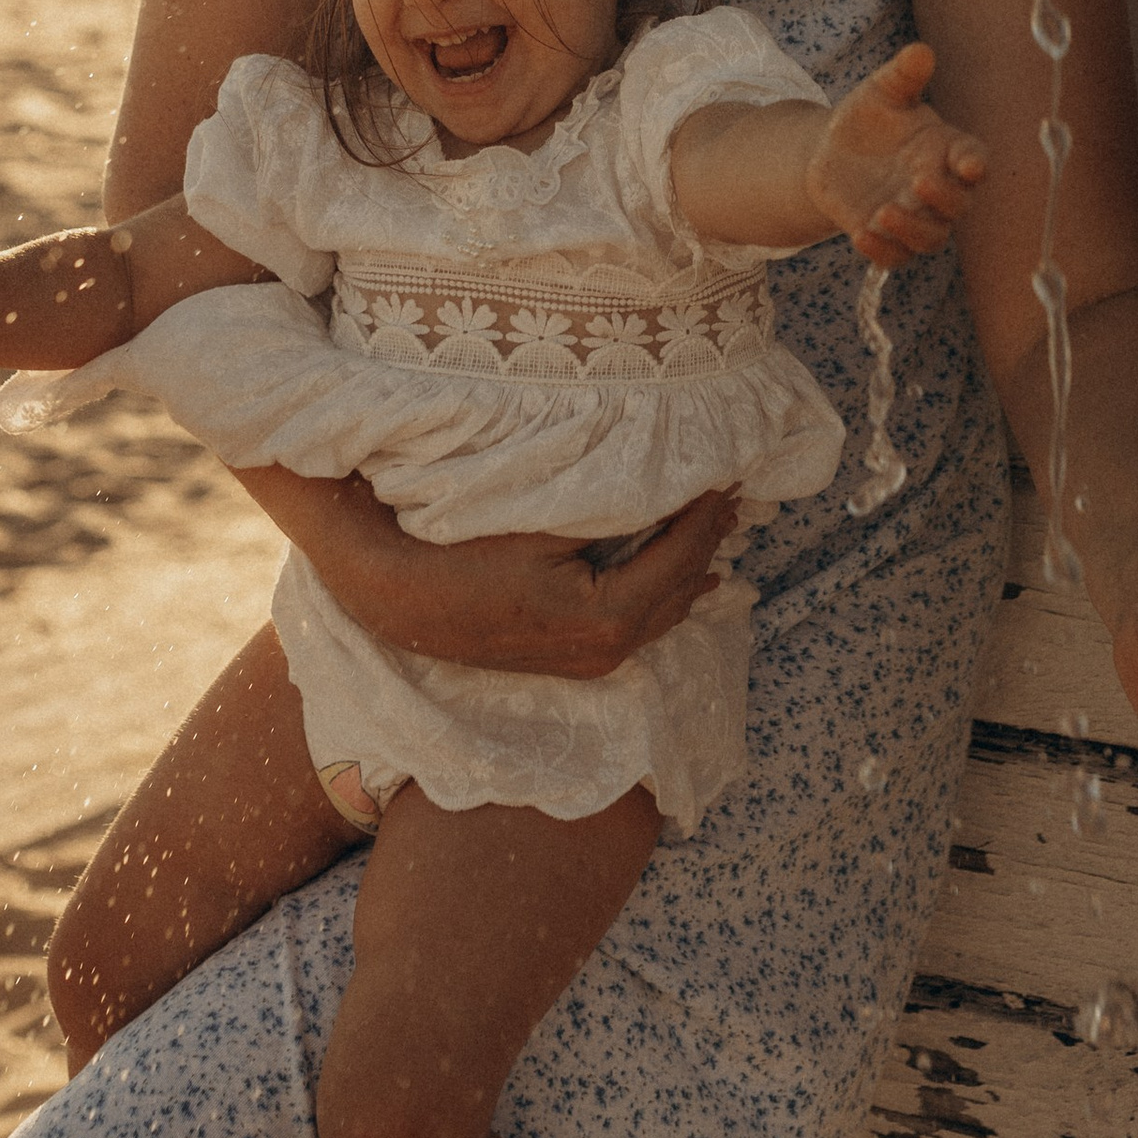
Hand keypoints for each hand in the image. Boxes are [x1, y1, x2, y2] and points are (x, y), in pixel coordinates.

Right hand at [241, 469, 742, 680]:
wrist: (399, 598)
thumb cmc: (464, 551)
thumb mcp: (543, 522)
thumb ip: (608, 511)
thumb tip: (667, 485)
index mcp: (604, 618)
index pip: (677, 558)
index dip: (707, 516)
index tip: (731, 475)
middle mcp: (605, 651)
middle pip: (679, 589)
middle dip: (710, 540)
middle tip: (738, 493)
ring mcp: (588, 662)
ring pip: (663, 612)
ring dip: (693, 568)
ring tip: (722, 525)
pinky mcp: (571, 659)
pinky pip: (639, 625)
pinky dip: (668, 594)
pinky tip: (693, 582)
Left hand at [805, 43, 986, 263]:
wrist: (831, 153)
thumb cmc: (869, 118)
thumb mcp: (881, 93)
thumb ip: (903, 76)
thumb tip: (920, 51)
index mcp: (947, 149)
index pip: (974, 158)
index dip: (975, 163)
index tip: (969, 163)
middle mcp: (939, 188)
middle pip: (959, 205)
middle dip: (944, 198)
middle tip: (920, 182)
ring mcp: (915, 217)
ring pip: (931, 237)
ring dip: (912, 229)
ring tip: (882, 212)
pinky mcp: (888, 239)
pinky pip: (894, 256)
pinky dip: (881, 250)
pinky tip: (860, 234)